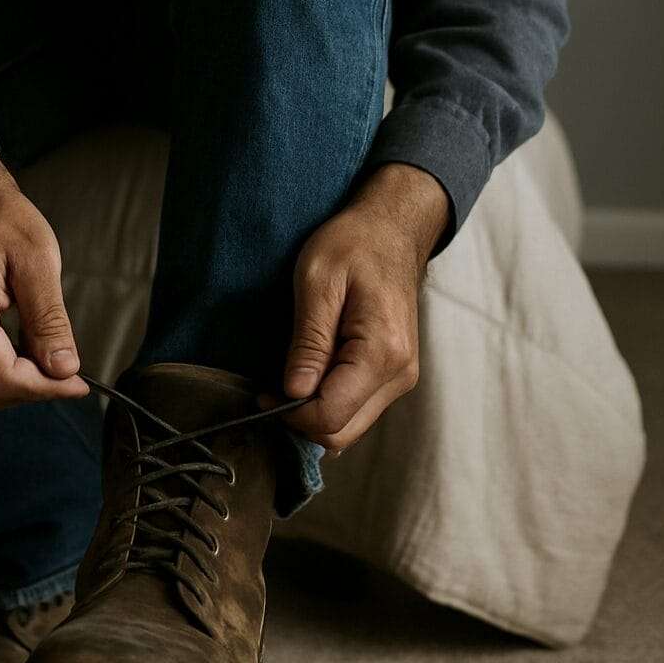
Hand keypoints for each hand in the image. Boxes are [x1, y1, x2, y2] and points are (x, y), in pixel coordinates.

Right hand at [0, 187, 89, 410]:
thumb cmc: (5, 224)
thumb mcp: (39, 264)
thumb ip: (49, 321)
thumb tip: (64, 370)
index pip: (2, 377)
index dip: (45, 387)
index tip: (80, 383)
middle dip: (36, 386)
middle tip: (71, 369)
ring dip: (22, 381)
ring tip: (49, 350)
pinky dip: (6, 372)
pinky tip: (26, 348)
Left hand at [257, 201, 425, 453]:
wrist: (392, 230)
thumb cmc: (353, 244)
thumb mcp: (318, 282)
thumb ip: (309, 342)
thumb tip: (294, 394)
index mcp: (382, 352)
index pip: (331, 415)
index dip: (290, 414)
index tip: (262, 393)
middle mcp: (399, 374)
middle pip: (343, 432)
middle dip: (300, 420)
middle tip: (268, 390)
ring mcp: (401, 377)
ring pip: (350, 427)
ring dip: (314, 413)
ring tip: (287, 378)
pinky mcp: (394, 375)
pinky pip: (358, 408)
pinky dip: (329, 403)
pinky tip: (310, 375)